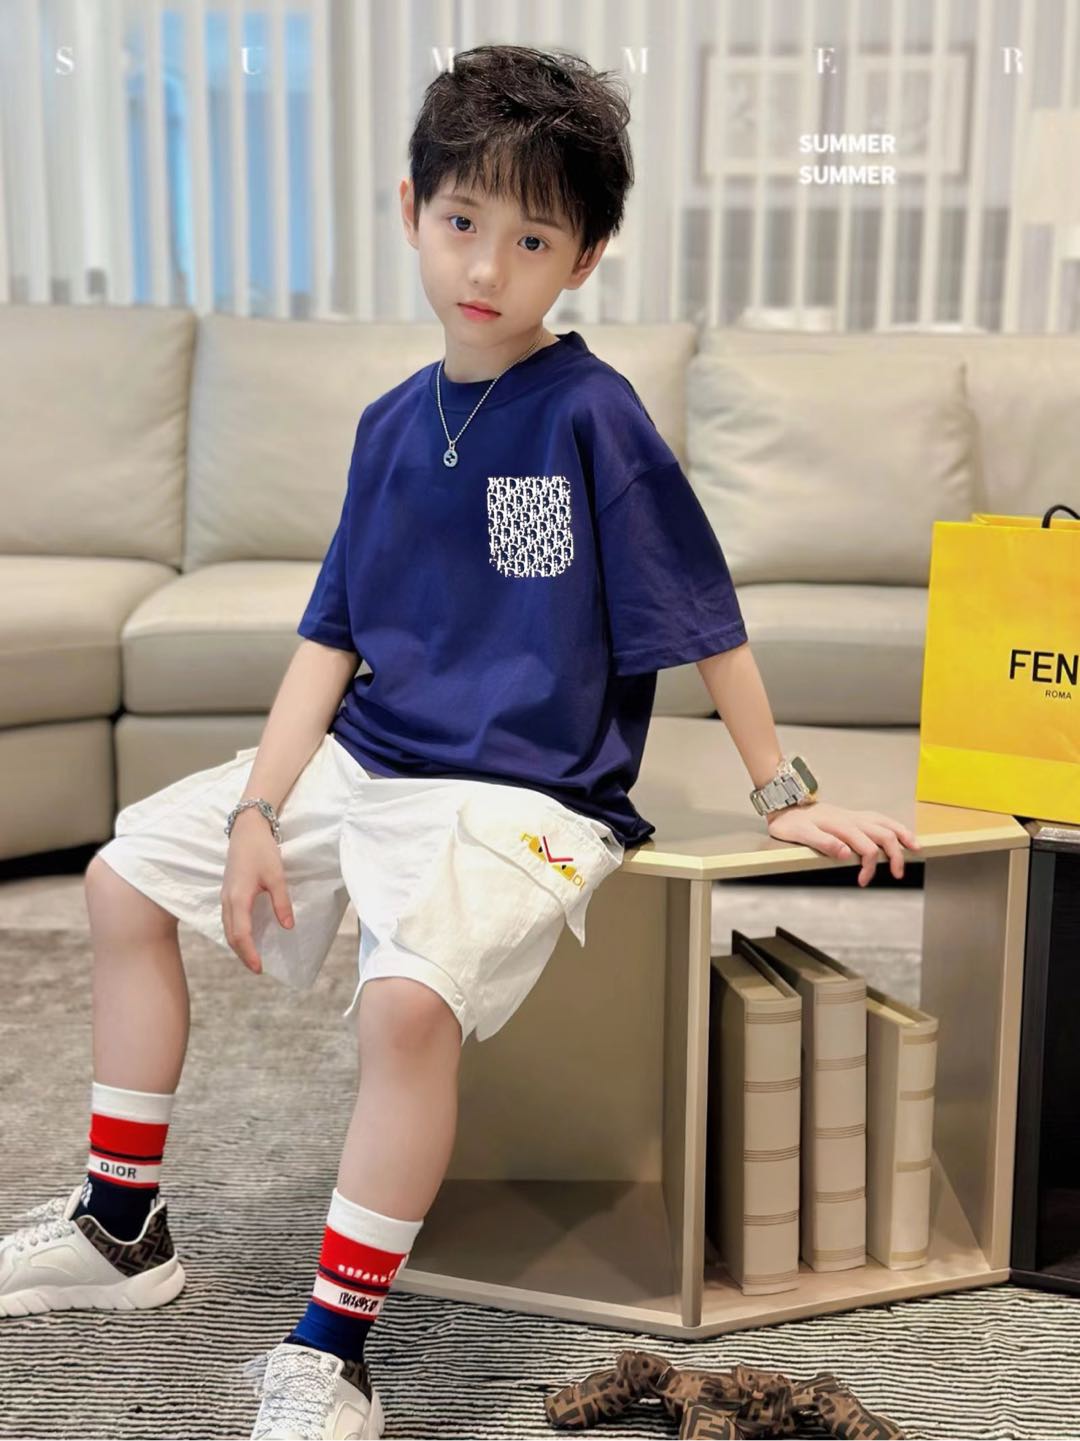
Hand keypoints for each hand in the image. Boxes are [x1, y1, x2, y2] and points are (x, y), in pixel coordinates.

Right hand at [221, 811, 294, 972]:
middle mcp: (227, 900)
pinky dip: (235, 932)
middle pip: (230, 935)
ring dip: (238, 944)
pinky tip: (246, 934)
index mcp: (238, 898)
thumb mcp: (276, 876)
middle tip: (257, 968)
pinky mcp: (227, 891)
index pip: (241, 934)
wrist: (246, 830)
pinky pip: (227, 919)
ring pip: (227, 928)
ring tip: (252, 956)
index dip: (249, 953)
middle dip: (242, 954)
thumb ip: (282, 902)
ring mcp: (225, 896)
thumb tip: (288, 926)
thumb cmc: (262, 850)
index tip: (259, 968)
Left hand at [765, 800, 920, 885]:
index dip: (869, 867)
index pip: (866, 848)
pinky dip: (894, 826)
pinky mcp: (853, 815)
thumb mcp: (800, 834)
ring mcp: (854, 816)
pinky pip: (880, 819)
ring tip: (916, 848)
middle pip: (884, 835)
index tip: (863, 881)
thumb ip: (824, 843)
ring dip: (903, 835)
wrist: (785, 803)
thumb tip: (846, 854)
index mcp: (841, 826)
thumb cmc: (791, 822)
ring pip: (886, 823)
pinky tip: (899, 834)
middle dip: (895, 855)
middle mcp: (852, 819)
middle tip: (898, 874)